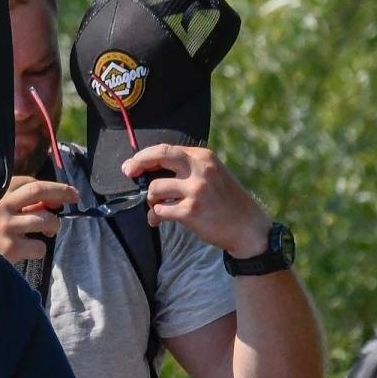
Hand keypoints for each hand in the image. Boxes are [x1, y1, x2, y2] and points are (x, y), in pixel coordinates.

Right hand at [0, 176, 77, 263]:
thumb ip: (7, 205)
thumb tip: (42, 204)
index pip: (28, 182)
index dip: (48, 187)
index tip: (58, 194)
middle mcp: (2, 207)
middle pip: (39, 190)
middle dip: (61, 191)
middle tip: (74, 196)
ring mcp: (7, 227)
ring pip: (46, 220)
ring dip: (53, 226)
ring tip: (49, 232)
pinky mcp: (10, 249)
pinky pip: (39, 247)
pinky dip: (39, 249)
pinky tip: (28, 251)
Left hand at [122, 145, 271, 257]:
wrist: (248, 228)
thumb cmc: (225, 202)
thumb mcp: (212, 175)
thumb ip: (186, 169)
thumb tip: (149, 169)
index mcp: (204, 158)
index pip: (166, 149)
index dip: (144, 156)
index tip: (131, 164)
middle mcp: (200, 170)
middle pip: (158, 157)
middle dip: (138, 163)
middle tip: (128, 172)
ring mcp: (195, 190)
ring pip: (154, 189)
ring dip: (151, 201)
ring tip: (159, 209)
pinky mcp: (190, 211)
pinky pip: (159, 211)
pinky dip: (155, 216)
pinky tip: (160, 221)